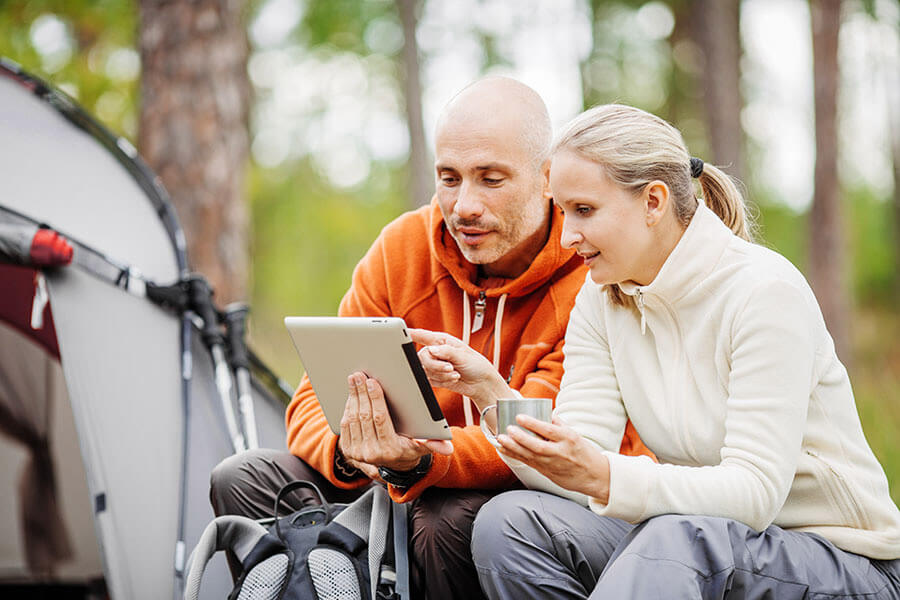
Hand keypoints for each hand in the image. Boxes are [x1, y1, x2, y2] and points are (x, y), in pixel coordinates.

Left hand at [338, 372, 452, 471]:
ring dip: (352, 397)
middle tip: (360, 375)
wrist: (392, 465)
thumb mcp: (422, 446)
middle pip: (363, 416)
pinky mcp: (348, 449)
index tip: (373, 382)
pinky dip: (348, 406)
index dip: (375, 399)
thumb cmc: (409, 448)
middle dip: (361, 393)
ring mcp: (357, 452)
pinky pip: (345, 425)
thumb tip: (448, 448)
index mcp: (390, 449)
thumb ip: (434, 444)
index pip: (380, 419)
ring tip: (355, 380)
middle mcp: (371, 453)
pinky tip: (352, 394)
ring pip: (352, 419)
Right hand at [409, 328, 510, 408]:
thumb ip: (446, 352)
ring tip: (455, 374)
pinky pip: (429, 380)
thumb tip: (432, 350)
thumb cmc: (476, 365)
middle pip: (422, 357)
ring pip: (425, 370)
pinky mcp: (434, 377)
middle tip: (450, 368)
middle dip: (436, 365)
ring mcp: (434, 365)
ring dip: (441, 374)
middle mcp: (435, 351)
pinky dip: (441, 381)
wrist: (480, 384)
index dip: (410, 333)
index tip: (400, 332)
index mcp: (441, 340)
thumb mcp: (463, 355)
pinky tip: (452, 379)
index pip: (422, 335)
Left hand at [497, 414, 610, 502]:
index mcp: (568, 439)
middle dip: (520, 438)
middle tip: (507, 429)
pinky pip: (528, 463)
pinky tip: (504, 450)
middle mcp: (559, 453)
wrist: (594, 476)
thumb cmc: (585, 453)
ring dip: (513, 448)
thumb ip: (559, 425)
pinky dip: (515, 456)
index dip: (533, 423)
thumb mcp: (575, 436)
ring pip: (530, 456)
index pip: (548, 431)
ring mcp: (552, 464)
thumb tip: (545, 413)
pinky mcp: (547, 472)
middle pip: (537, 446)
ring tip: (500, 439)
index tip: (519, 416)